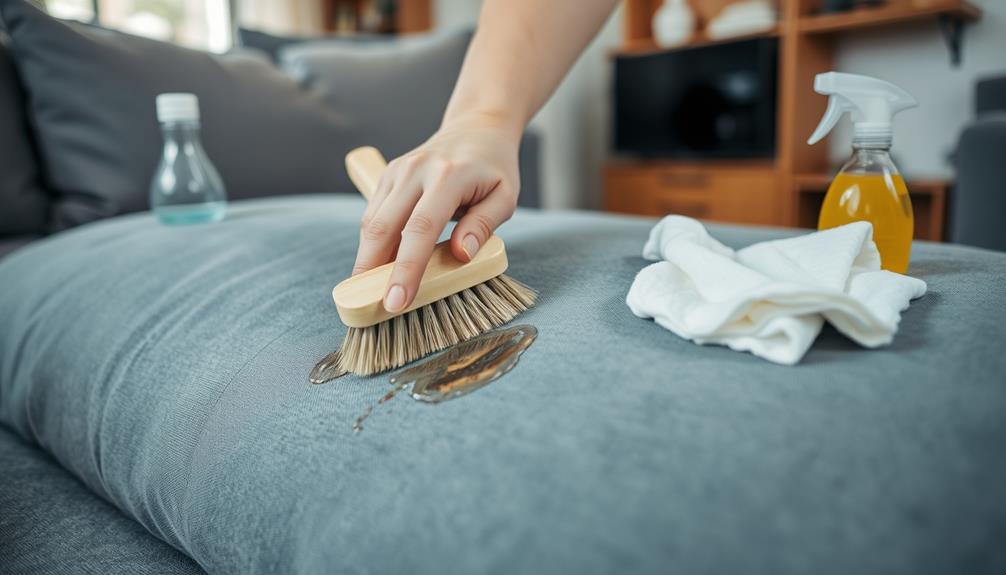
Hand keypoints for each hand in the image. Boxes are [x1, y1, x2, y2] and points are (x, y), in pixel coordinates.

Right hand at [352, 114, 521, 313]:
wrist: (476, 128)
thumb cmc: (494, 168)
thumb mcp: (505, 196)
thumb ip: (484, 225)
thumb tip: (461, 255)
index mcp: (447, 176)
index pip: (420, 229)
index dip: (406, 269)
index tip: (396, 302)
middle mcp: (415, 170)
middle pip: (382, 227)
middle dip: (372, 270)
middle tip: (371, 307)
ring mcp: (396, 171)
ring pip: (370, 223)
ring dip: (367, 261)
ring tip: (369, 294)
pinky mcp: (387, 176)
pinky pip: (372, 216)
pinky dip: (372, 245)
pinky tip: (377, 268)